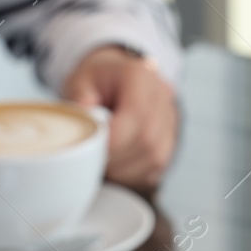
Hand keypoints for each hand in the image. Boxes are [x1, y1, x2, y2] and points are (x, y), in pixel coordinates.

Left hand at [60, 46, 177, 191]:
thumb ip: (80, 99)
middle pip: (147, 139)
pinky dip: (133, 173)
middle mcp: (162, 97)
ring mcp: (170, 120)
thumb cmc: (97, 82)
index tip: (90, 151)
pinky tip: (116, 166)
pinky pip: (157, 166)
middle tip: (91, 161)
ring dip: (124, 169)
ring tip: (101, 163)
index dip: (114, 140)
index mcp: (140, 77)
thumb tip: (82, 122)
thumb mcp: (80, 80)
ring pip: (154, 156)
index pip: (136, 114)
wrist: (115, 80)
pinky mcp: (170, 141)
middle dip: (116, 158)